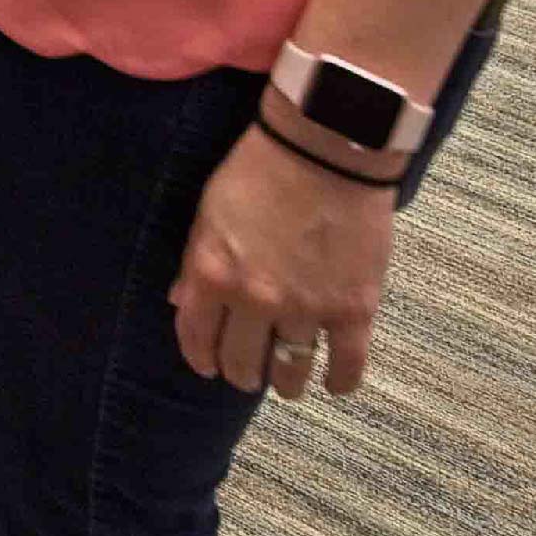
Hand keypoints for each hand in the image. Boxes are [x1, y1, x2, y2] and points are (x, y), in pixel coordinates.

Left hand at [170, 124, 397, 398]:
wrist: (326, 151)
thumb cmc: (259, 172)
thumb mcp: (208, 212)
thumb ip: (194, 263)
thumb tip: (182, 301)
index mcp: (213, 275)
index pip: (197, 337)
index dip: (201, 359)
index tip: (208, 367)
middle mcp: (255, 300)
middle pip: (243, 361)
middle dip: (241, 373)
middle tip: (247, 375)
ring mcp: (307, 309)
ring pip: (291, 368)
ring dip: (286, 382)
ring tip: (288, 385)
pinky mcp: (353, 309)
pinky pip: (347, 363)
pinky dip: (341, 381)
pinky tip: (335, 384)